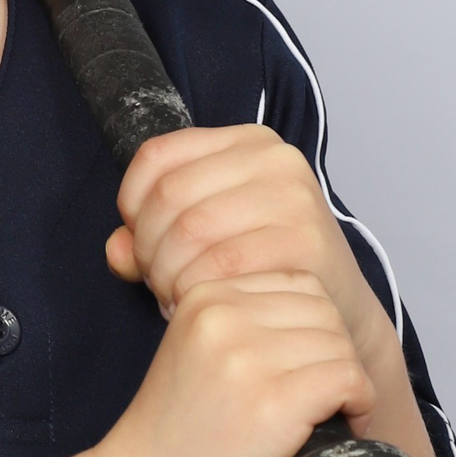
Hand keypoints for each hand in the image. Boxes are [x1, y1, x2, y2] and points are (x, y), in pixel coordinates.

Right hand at [98, 271, 376, 456]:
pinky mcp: (274, 401)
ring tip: (330, 415)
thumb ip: (239, 325)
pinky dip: (359, 405)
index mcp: (205, 296)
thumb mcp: (196, 353)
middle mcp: (225, 316)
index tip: (305, 368)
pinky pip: (349, 380)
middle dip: (335, 354)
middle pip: (326, 312)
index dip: (316, 328)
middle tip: (324, 397)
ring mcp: (248, 357)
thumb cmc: (177, 434)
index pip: (300, 284)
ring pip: (341, 345)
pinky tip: (343, 425)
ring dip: (348, 382)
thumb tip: (319, 321)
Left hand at [106, 124, 389, 366]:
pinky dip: (198, 293)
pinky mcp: (305, 240)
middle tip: (158, 282)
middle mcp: (275, 159)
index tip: (141, 242)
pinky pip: (220, 267)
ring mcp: (294, 197)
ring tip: (178, 297)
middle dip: (149, 250)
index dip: (131, 205)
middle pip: (167, 196)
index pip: (156, 156)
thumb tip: (118, 249)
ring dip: (168, 276)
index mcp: (247, 143)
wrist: (337, 312)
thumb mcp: (207, 236)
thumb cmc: (266, 270)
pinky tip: (207, 306)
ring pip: (189, 231)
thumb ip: (150, 235)